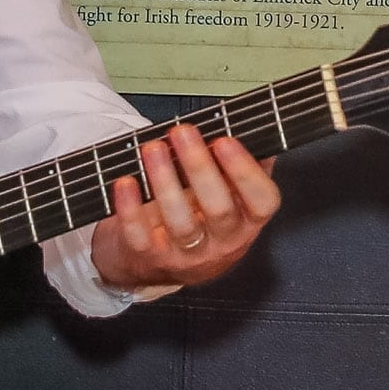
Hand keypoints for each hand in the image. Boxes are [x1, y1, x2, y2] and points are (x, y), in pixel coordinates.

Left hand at [93, 122, 278, 290]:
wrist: (164, 263)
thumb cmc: (201, 215)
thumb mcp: (231, 194)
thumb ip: (243, 165)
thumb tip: (248, 126)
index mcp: (248, 221)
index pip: (262, 201)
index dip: (246, 172)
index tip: (225, 140)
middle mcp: (223, 242)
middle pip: (219, 209)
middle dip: (199, 167)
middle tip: (183, 132)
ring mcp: (187, 255)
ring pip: (180, 223)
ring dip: (165, 181)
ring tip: (153, 148)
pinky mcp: (152, 259)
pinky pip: (141, 237)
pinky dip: (131, 209)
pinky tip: (126, 182)